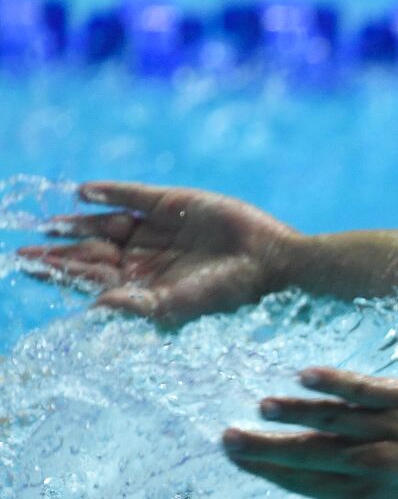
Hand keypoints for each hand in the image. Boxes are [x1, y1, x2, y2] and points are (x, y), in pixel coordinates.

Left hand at [17, 181, 300, 325]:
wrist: (271, 260)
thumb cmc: (229, 292)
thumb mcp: (179, 305)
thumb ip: (136, 305)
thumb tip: (92, 306)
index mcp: (145, 285)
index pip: (93, 277)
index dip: (60, 271)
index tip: (26, 266)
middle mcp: (147, 257)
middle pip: (93, 251)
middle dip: (59, 250)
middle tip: (23, 249)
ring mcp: (159, 228)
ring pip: (107, 223)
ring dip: (76, 222)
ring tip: (46, 224)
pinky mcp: (174, 203)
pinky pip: (133, 196)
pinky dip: (108, 193)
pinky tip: (83, 191)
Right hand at [222, 367, 397, 498]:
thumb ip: (339, 486)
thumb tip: (284, 469)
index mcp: (368, 498)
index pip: (307, 483)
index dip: (269, 471)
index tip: (235, 459)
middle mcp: (381, 465)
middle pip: (315, 455)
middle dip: (269, 448)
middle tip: (228, 439)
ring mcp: (395, 430)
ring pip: (336, 420)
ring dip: (296, 413)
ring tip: (262, 408)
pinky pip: (365, 389)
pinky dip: (335, 382)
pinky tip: (305, 376)